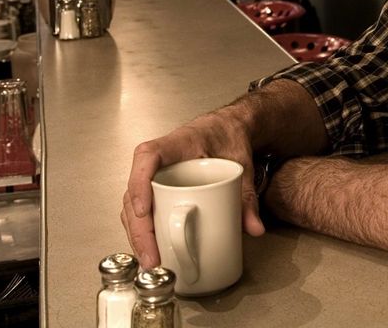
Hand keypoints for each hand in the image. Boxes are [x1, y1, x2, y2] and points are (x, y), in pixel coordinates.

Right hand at [120, 108, 265, 268]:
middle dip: (139, 227)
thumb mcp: (241, 163)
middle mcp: (159, 159)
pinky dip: (141, 230)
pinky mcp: (157, 188)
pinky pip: (140, 208)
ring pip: (133, 203)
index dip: (140, 183)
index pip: (148, 156)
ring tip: (151, 260)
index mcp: (177, 143)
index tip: (143, 210)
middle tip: (152, 255)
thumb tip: (254, 228)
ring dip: (138, 234)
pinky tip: (149, 250)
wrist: (227, 128)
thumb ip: (247, 195)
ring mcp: (154, 174)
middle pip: (135, 189)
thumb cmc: (227, 136)